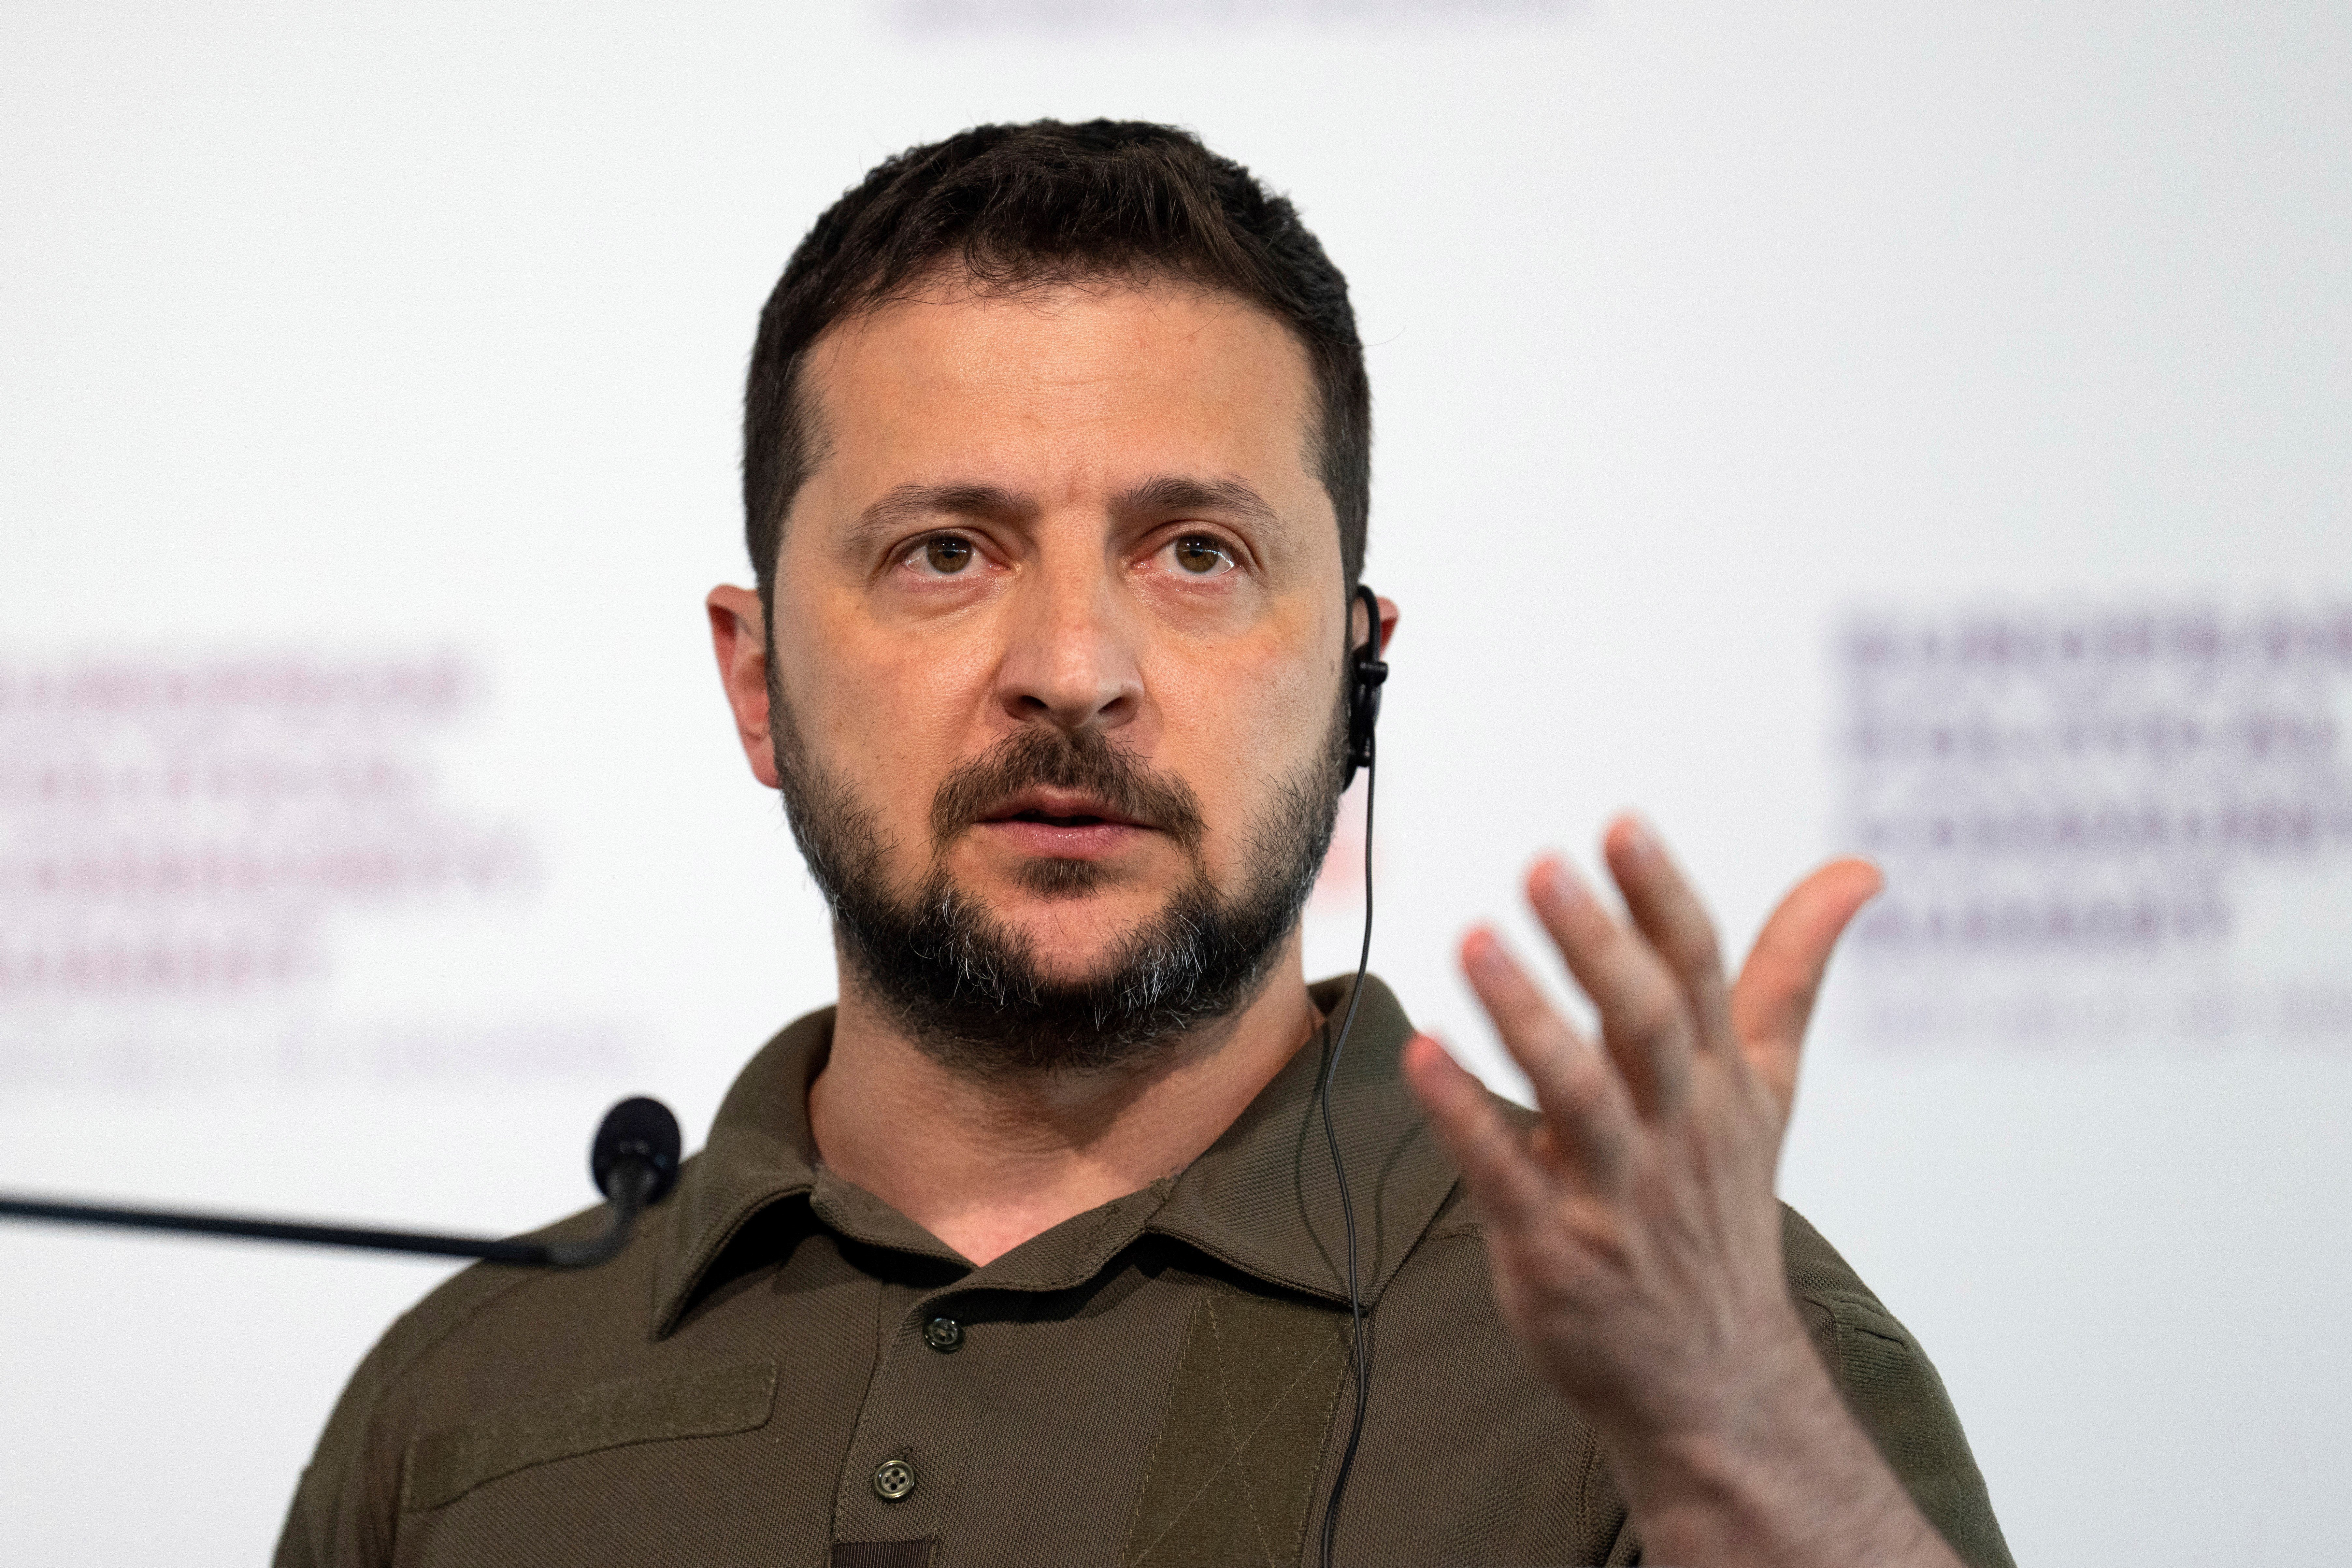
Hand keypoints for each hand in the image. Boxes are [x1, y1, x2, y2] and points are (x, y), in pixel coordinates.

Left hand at [1404, 819, 1947, 1565]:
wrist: (1714, 1383)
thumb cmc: (1723, 1209)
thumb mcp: (1771, 1091)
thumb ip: (1794, 975)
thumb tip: (1858, 872)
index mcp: (1721, 1083)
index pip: (1701, 973)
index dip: (1661, 898)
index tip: (1622, 825)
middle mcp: (1677, 1129)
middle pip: (1646, 1024)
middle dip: (1598, 945)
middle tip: (1542, 867)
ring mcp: (1617, 1193)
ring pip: (1578, 1094)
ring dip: (1525, 1017)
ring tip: (1474, 940)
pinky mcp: (1556, 1248)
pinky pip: (1504, 1173)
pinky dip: (1463, 1115)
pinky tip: (1419, 1055)